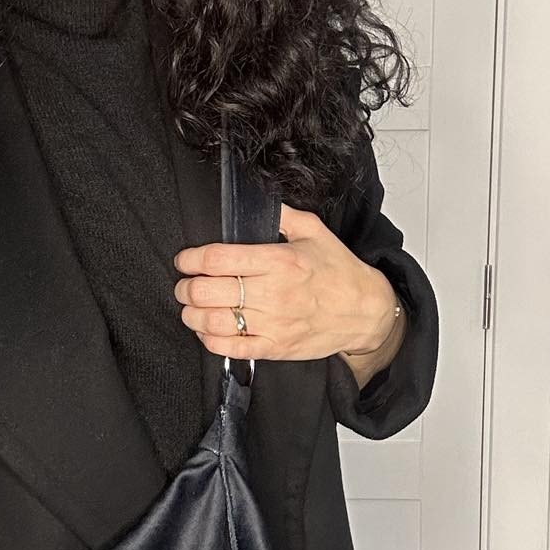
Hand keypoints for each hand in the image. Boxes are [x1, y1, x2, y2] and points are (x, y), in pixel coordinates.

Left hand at [173, 201, 404, 382]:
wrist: (366, 311)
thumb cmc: (340, 272)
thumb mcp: (314, 231)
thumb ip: (281, 215)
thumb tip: (254, 201)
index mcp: (279, 261)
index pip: (218, 259)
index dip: (191, 259)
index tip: (185, 260)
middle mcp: (273, 293)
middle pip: (207, 292)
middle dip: (185, 287)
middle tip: (183, 284)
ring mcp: (273, 323)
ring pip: (212, 321)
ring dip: (191, 313)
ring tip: (190, 306)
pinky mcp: (274, 347)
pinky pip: (230, 348)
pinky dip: (209, 339)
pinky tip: (206, 329)